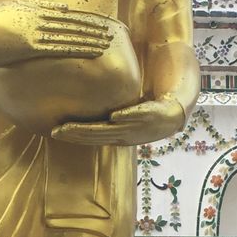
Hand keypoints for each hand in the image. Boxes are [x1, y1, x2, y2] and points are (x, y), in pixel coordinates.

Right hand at [0, 1, 112, 67]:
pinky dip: (79, 49)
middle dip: (93, 26)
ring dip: (91, 38)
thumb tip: (31, 25)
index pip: (62, 13)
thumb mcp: (2, 18)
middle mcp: (35, 16)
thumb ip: (20, 17)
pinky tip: (93, 52)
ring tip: (109, 42)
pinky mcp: (30, 45)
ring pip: (70, 34)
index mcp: (29, 8)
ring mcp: (34, 30)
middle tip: (114, 30)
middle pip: (71, 21)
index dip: (82, 18)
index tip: (98, 21)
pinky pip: (60, 47)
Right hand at [52, 96, 183, 146]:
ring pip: (118, 128)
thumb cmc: (150, 105)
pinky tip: (115, 116)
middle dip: (78, 134)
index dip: (75, 135)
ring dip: (96, 129)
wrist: (181, 102)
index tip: (55, 132)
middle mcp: (131, 133)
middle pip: (101, 135)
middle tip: (58, 131)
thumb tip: (86, 100)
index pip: (94, 135)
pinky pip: (145, 115)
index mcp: (120, 133)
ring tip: (75, 127)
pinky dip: (130, 116)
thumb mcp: (125, 108)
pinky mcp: (163, 115)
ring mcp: (147, 126)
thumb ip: (106, 107)